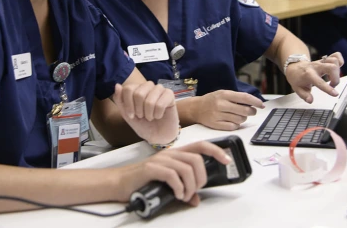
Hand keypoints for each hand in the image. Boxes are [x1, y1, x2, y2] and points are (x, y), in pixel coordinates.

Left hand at [112, 82, 178, 144]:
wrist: (157, 136)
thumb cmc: (143, 124)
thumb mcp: (127, 114)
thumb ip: (120, 100)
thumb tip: (117, 85)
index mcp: (136, 88)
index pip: (128, 89)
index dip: (128, 105)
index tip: (131, 115)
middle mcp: (148, 86)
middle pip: (138, 94)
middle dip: (139, 110)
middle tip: (143, 116)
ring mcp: (159, 89)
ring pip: (149, 100)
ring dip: (148, 114)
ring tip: (151, 117)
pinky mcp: (169, 95)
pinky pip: (160, 104)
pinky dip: (157, 114)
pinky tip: (159, 115)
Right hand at [115, 140, 232, 204]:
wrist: (119, 183)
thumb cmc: (143, 181)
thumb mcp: (167, 185)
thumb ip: (183, 189)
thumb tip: (195, 200)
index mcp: (175, 154)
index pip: (200, 146)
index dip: (216, 150)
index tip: (227, 159)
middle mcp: (170, 154)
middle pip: (197, 159)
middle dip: (201, 178)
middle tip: (195, 190)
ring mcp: (160, 160)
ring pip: (187, 168)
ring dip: (191, 186)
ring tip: (184, 195)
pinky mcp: (151, 168)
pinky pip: (173, 175)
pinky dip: (179, 188)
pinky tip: (177, 195)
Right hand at [191, 91, 264, 130]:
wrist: (196, 108)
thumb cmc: (212, 100)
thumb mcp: (223, 93)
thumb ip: (236, 97)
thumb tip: (254, 103)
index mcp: (224, 94)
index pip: (244, 97)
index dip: (255, 101)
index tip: (261, 105)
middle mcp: (221, 104)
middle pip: (244, 110)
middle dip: (251, 112)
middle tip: (251, 111)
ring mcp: (218, 115)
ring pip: (240, 120)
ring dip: (243, 119)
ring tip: (239, 116)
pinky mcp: (216, 124)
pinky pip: (233, 127)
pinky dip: (236, 125)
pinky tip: (232, 121)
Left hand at [285, 52, 343, 102]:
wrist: (294, 66)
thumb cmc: (297, 78)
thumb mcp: (297, 89)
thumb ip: (304, 95)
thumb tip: (310, 100)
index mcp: (308, 75)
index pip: (319, 81)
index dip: (328, 88)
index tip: (335, 94)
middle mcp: (316, 67)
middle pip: (331, 67)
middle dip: (336, 78)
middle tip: (332, 85)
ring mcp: (321, 62)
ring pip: (334, 61)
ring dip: (338, 71)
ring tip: (332, 78)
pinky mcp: (325, 59)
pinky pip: (336, 55)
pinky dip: (340, 61)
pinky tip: (337, 68)